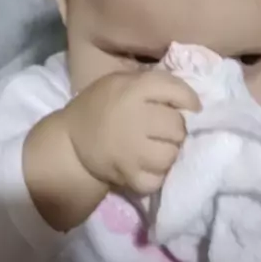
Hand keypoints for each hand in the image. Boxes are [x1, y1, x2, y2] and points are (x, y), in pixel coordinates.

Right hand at [24, 71, 198, 230]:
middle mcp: (134, 118)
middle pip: (177, 126)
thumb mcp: (123, 82)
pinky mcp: (127, 176)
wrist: (69, 140)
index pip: (178, 91)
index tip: (190, 107)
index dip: (190, 100)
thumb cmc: (101, 106)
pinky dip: (157, 174)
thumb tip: (191, 100)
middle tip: (165, 130)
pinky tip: (148, 165)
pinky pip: (158, 178)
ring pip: (171, 154)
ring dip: (169, 151)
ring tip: (157, 147)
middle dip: (176, 128)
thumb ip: (155, 84)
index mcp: (133, 89)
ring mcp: (131, 150)